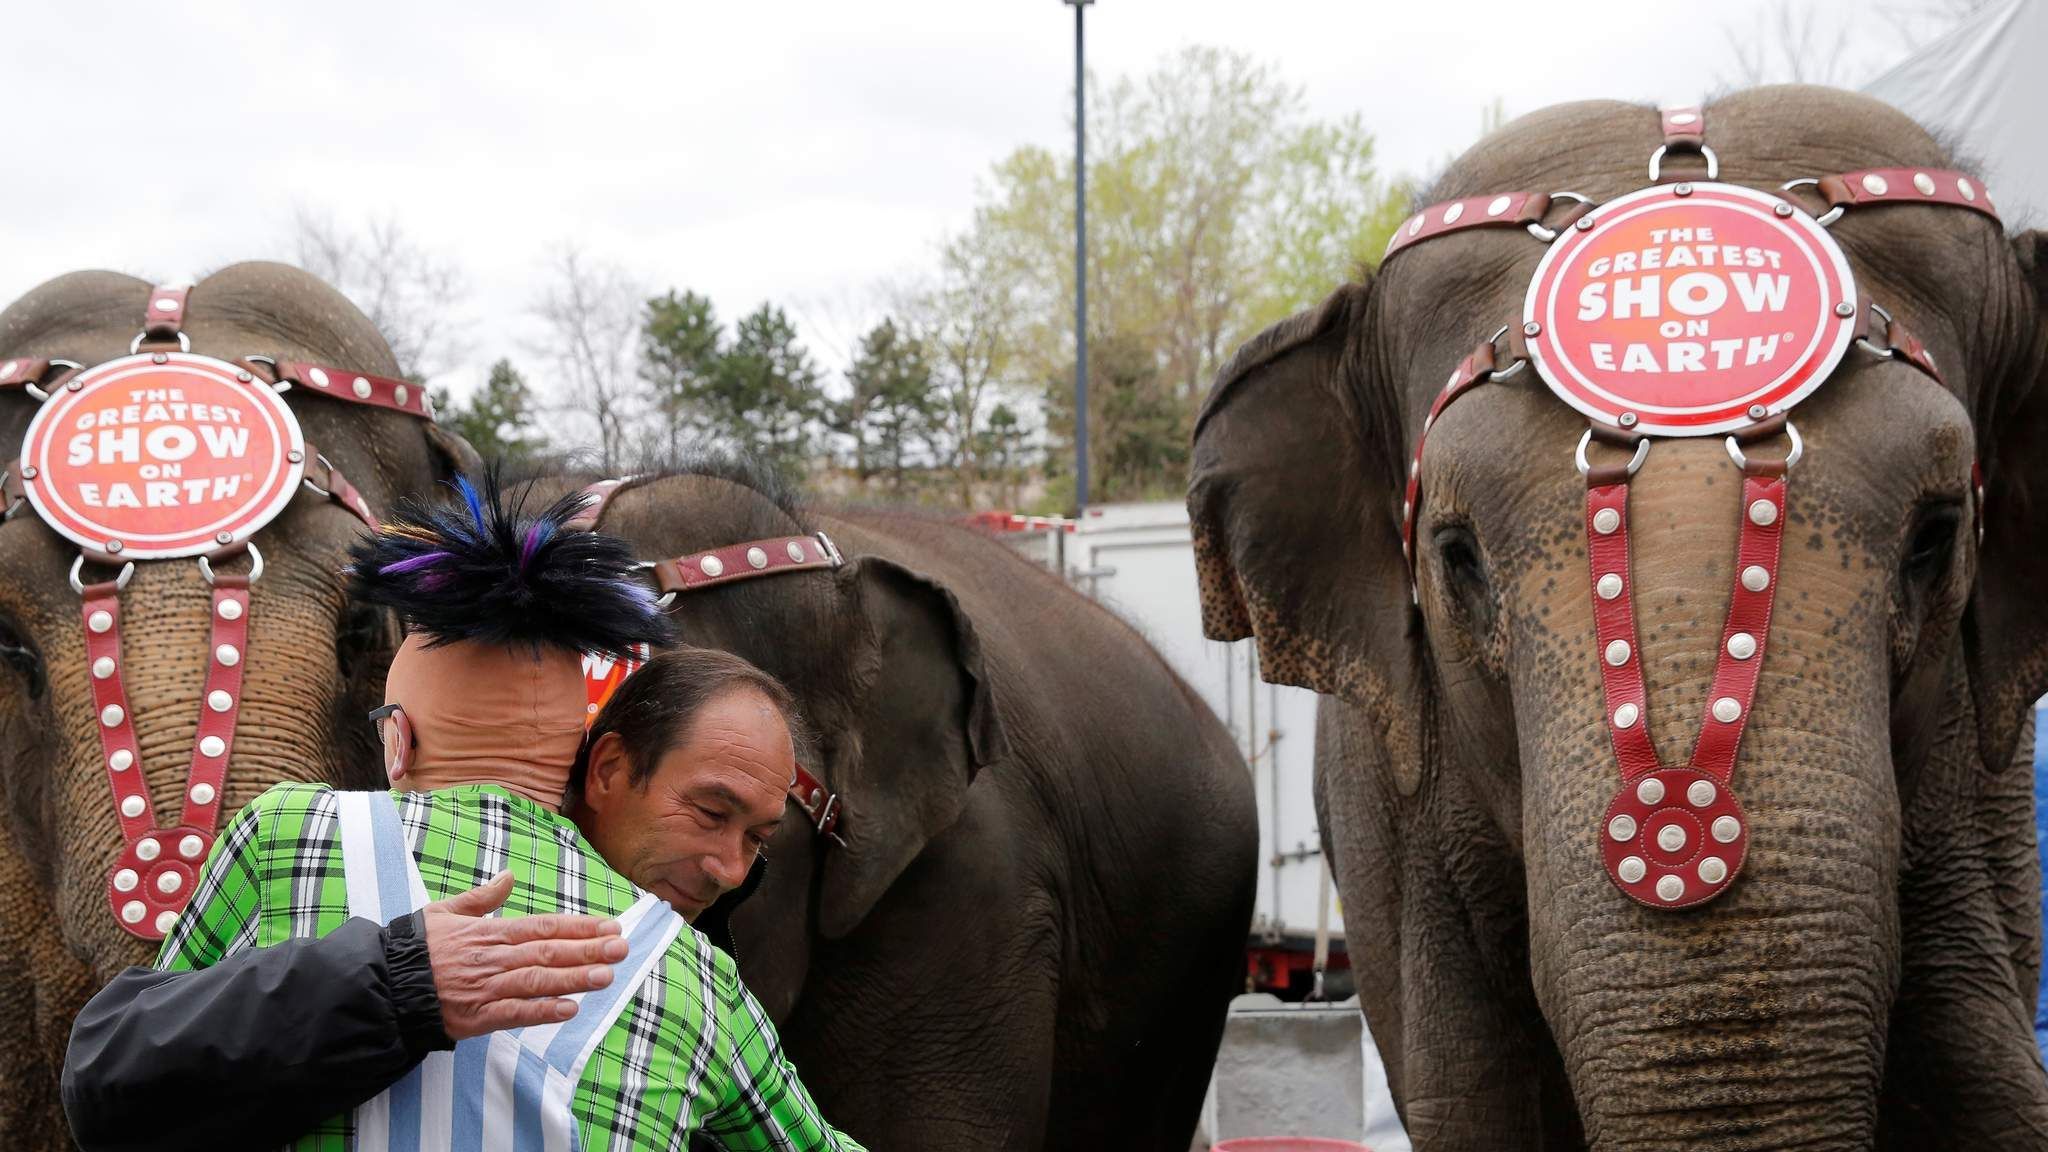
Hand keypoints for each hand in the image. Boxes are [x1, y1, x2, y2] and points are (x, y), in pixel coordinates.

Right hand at [421, 871, 627, 1040]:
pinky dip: (542, 1011)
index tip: (609, 925)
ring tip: (606, 976)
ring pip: (537, 981)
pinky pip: (514, 1013)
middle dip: (588, 950)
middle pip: (547, 952)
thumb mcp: (446, 912)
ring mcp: (486, 988)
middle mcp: (492, 958)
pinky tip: (569, 1009)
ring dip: (574, 978)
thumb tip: (508, 876)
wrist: (383, 985)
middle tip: (621, 948)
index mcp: (489, 932)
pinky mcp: (476, 1017)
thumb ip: (481, 897)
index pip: (542, 926)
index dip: (577, 927)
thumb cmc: (415, 948)